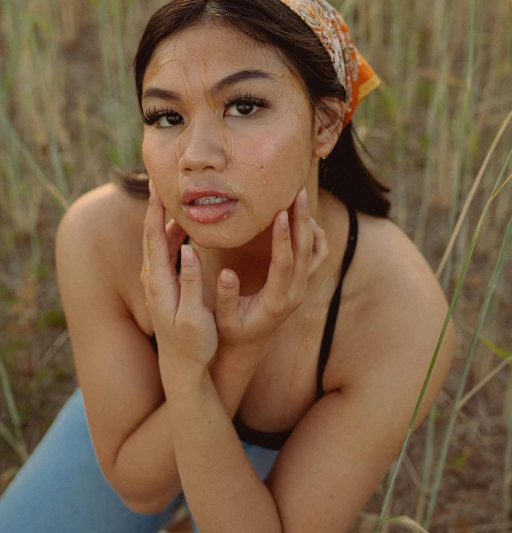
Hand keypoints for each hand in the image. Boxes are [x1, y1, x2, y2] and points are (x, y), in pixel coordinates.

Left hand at [139, 179, 217, 372]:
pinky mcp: (164, 285)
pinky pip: (166, 251)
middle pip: (151, 233)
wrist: (182, 368)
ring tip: (178, 198)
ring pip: (158, 241)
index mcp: (159, 282)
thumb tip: (189, 250)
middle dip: (156, 206)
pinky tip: (186, 228)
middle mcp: (152, 278)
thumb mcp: (193, 316)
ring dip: (166, 218)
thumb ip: (191, 282)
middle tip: (163, 180)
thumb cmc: (193, 344)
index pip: (153, 237)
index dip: (155, 209)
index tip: (158, 184)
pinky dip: (173, 234)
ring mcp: (156, 282)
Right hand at [213, 187, 328, 356]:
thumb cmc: (230, 331)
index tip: (280, 212)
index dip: (283, 237)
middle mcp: (295, 293)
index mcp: (276, 301)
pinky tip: (302, 218)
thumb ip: (225, 298)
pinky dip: (315, 235)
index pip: (285, 264)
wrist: (247, 347)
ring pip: (317, 252)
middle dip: (303, 221)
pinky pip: (317, 256)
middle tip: (298, 193)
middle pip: (307, 252)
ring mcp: (302, 288)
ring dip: (310, 224)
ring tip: (300, 198)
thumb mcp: (222, 320)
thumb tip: (225, 274)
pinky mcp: (302, 283)